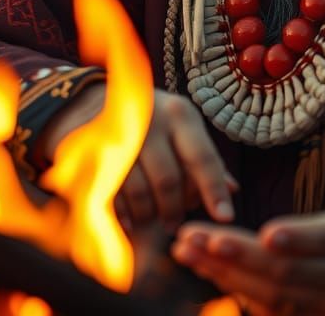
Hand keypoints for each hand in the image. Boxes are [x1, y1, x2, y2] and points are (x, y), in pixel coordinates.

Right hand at [40, 86, 235, 230]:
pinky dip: (125, 215)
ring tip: (152, 218)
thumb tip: (233, 190)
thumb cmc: (150, 119)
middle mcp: (151, 121)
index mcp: (179, 114)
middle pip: (170, 181)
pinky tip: (130, 220)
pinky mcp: (93, 154)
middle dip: (175, 209)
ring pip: (141, 193)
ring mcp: (120, 137)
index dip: (215, 191)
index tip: (225, 217)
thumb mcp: (180, 127)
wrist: (92, 101)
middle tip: (174, 223)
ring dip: (150, 214)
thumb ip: (203, 158)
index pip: (203, 158)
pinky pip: (114, 197)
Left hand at [171, 127, 324, 315]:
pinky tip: (208, 270)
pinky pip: (274, 312)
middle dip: (236, 257)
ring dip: (226, 276)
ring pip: (273, 297)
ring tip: (188, 250)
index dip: (298, 239)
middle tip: (195, 238)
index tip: (265, 233)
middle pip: (287, 274)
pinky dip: (239, 293)